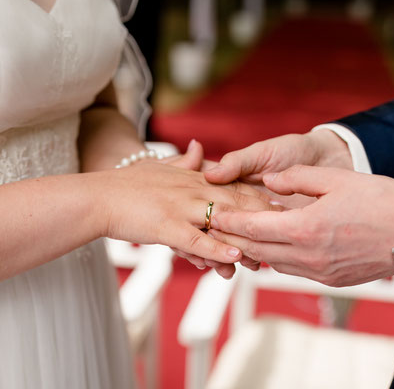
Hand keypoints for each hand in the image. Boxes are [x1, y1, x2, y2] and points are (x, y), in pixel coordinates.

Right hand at [96, 160, 278, 276]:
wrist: (97, 197)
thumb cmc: (126, 185)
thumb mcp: (159, 166)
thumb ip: (183, 160)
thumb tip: (197, 146)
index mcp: (194, 178)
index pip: (235, 185)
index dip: (260, 195)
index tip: (282, 204)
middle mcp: (193, 189)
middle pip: (238, 202)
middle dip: (263, 219)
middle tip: (286, 233)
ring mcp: (181, 207)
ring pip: (222, 222)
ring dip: (246, 240)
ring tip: (266, 257)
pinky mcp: (166, 225)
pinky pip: (196, 239)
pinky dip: (217, 248)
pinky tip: (234, 256)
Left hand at [200, 130, 353, 273]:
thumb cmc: (378, 199)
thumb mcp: (334, 179)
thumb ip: (295, 180)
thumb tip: (268, 183)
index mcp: (305, 227)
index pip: (252, 227)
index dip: (229, 221)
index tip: (212, 215)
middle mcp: (308, 255)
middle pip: (257, 249)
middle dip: (235, 238)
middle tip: (219, 227)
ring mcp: (320, 272)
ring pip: (275, 263)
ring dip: (259, 249)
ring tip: (248, 234)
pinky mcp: (332, 280)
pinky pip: (295, 271)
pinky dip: (283, 258)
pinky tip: (283, 244)